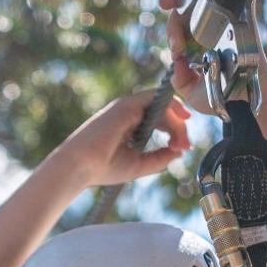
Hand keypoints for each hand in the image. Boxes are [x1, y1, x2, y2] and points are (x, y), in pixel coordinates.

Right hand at [50, 89, 192, 188]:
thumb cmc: (102, 168)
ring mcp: (127, 107)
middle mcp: (129, 112)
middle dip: (180, 128)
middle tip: (186, 146)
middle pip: (164, 111)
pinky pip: (155, 98)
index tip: (185, 148)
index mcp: (130, 124)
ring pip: (162, 104)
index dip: (176, 131)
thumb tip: (179, 152)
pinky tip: (180, 120)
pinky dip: (170, 106)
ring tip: (182, 142)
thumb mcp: (138, 164)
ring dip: (177, 121)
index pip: (160, 120)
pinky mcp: (126, 106)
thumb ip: (159, 158)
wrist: (80, 167)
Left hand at [161, 0, 266, 117]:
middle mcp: (210, 31)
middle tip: (167, 5)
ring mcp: (228, 25)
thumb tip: (177, 60)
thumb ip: (180, 80)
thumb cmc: (223, 97)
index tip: (176, 47)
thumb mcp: (193, 93)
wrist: (248, 104)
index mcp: (194, 44)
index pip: (179, 26)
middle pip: (189, 8)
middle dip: (175, 2)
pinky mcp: (246, 22)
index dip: (172, 29)